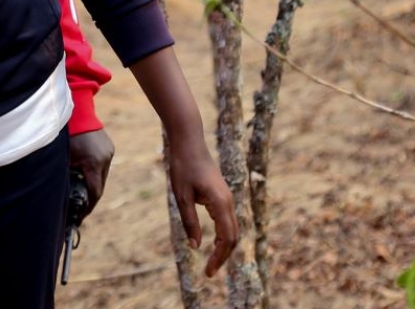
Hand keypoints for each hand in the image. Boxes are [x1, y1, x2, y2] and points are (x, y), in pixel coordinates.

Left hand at [67, 128, 114, 213]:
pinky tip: (85, 172)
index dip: (88, 206)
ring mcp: (109, 152)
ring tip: (81, 190)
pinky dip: (94, 171)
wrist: (77, 111)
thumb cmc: (66, 134)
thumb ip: (66, 176)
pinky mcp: (109, 147)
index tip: (81, 216)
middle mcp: (105, 158)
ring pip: (102, 176)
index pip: (95, 192)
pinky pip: (102, 165)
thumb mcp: (64, 157)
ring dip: (93, 183)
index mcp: (94, 162)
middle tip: (80, 207)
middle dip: (90, 197)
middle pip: (100, 186)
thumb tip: (63, 195)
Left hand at [167, 134, 237, 277]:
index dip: (219, 258)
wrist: (188, 140)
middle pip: (233, 237)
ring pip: (232, 229)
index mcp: (220, 202)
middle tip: (209, 273)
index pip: (226, 238)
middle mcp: (228, 201)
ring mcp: (226, 197)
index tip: (208, 272)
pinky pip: (227, 220)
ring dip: (224, 247)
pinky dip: (223, 236)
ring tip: (211, 262)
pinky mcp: (221, 195)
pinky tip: (212, 243)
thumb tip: (195, 247)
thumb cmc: (182, 165)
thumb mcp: (181, 197)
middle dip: (223, 256)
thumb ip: (190, 222)